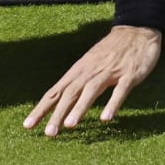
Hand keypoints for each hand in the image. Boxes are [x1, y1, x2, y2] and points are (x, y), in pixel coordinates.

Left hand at [23, 25, 162, 136]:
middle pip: (70, 93)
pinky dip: (112, 104)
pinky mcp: (129, 75)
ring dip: (80, 108)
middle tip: (48, 133)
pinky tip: (106, 118)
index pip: (55, 92)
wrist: (137, 32)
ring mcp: (109, 72)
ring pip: (91, 91)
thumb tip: (60, 103)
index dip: (41, 109)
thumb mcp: (89, 65)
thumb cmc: (110, 52)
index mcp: (79, 71)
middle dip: (58, 114)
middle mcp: (90, 71)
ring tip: (70, 125)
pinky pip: (119, 91)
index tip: (28, 125)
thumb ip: (77, 83)